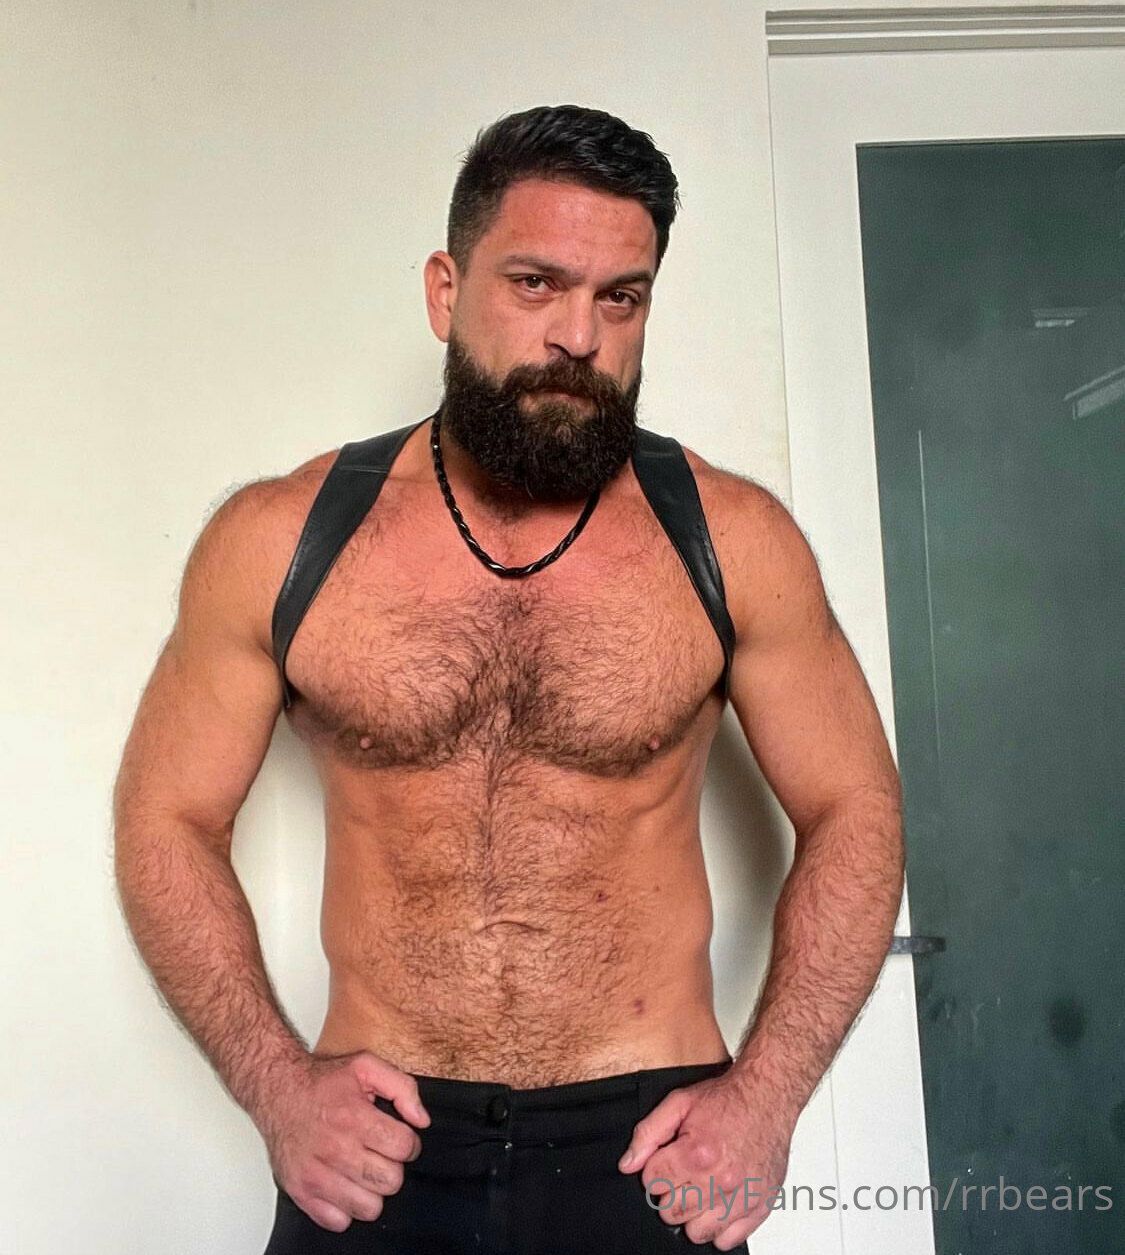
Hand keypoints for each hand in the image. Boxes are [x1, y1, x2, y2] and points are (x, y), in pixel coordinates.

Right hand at [254, 1048, 430, 1232]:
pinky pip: (339, 1221)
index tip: (399, 1139)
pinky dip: (346, 1208)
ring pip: (369, 1207)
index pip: (403, 1147)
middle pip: (390, 1181)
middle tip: (380, 1154)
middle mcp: (335, 1149)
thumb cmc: (322, 1081)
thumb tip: (421, 1120)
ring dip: (372, 1190)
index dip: (409, 1143)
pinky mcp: (301, 1192)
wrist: (278, 1090)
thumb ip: (402, 1087)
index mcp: (354, 1117)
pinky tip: (344, 1184)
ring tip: (363, 1170)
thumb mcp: (366, 1066)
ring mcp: (316, 1175)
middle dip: (393, 1167)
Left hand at [618, 1072, 793, 1248]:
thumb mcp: (679, 1102)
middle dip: (669, 1193)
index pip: (653, 1183)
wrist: (767, 1096)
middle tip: (680, 1174)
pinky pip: (728, 1240)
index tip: (664, 1161)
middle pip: (671, 1211)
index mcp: (697, 1153)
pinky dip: (719, 1227)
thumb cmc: (727, 1099)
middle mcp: (720, 1180)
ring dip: (692, 1213)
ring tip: (698, 1189)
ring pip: (696, 1232)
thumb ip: (648, 1133)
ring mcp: (742, 1197)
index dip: (654, 1170)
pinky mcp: (760, 1207)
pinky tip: (718, 1202)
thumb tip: (628, 1164)